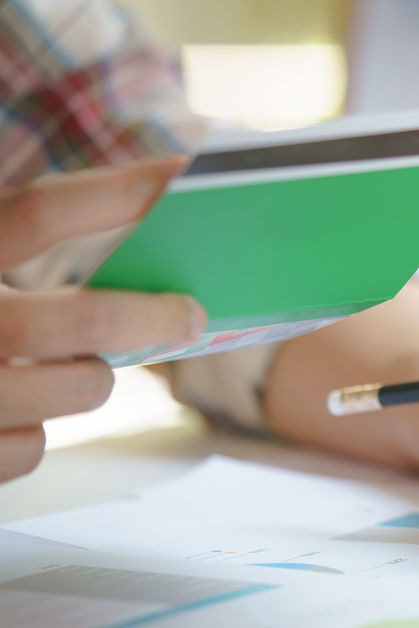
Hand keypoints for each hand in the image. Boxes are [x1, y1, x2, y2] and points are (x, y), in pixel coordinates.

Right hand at [0, 157, 204, 482]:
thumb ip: (7, 242)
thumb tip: (128, 208)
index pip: (33, 215)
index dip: (110, 194)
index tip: (173, 178)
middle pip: (86, 321)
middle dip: (154, 316)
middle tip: (189, 313)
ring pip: (82, 386)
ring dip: (89, 376)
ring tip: (66, 367)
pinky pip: (33, 446)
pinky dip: (28, 431)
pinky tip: (0, 414)